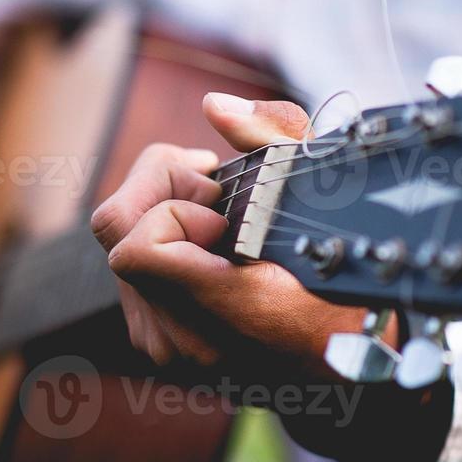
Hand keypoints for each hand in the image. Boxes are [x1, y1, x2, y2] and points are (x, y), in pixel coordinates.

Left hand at [90, 93, 368, 381]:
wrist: (347, 353)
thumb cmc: (346, 270)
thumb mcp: (327, 187)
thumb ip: (274, 135)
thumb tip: (215, 108)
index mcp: (228, 310)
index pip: (137, 249)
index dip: (173, 207)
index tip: (223, 206)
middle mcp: (186, 338)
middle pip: (114, 230)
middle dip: (161, 188)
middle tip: (215, 191)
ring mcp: (167, 346)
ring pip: (117, 246)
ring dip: (162, 211)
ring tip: (219, 215)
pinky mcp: (156, 342)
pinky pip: (128, 271)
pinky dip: (160, 239)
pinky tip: (207, 241)